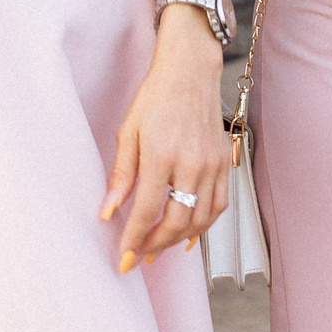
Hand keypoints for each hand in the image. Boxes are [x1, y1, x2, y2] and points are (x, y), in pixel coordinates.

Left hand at [102, 9, 231, 269]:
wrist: (190, 72)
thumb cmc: (155, 98)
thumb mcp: (128, 132)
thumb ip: (121, 175)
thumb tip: (108, 212)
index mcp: (161, 154)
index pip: (148, 210)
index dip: (135, 239)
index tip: (124, 259)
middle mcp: (191, 163)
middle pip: (177, 221)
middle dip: (155, 246)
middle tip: (138, 258)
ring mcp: (211, 165)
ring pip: (200, 219)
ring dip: (178, 241)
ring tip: (158, 248)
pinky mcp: (223, 164)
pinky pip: (219, 206)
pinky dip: (204, 226)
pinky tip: (188, 234)